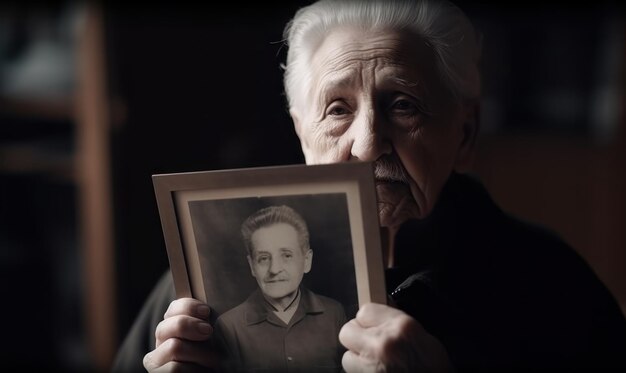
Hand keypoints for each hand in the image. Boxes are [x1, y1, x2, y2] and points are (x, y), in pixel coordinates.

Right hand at [143, 298, 216, 371]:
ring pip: (173, 347)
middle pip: (169, 326)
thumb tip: (208, 310)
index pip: (173, 308)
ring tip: (211, 361)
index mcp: (173, 327)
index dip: (189, 307)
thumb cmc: (213, 360)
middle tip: (208, 333)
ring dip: (198, 354)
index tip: (207, 312)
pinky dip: (193, 370)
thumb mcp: (212, 339)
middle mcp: (161, 342)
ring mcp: (156, 361)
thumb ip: (204, 322)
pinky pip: (174, 369)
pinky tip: (200, 372)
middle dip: (191, 327)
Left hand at [339, 303, 453, 372]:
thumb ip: (395, 321)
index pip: (364, 311)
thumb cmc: (433, 366)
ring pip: (347, 357)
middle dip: (356, 337)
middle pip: (347, 332)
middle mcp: (383, 344)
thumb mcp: (422, 334)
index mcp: (400, 326)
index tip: (373, 326)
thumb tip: (375, 313)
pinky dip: (362, 372)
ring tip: (375, 362)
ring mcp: (372, 366)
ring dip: (358, 359)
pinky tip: (378, 372)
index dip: (367, 319)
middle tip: (369, 343)